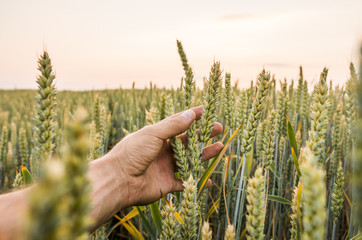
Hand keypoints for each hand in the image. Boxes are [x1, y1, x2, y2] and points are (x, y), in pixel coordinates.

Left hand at [108, 106, 222, 206]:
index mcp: (157, 136)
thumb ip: (173, 125)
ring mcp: (165, 167)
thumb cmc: (132, 152)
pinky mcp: (166, 184)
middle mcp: (162, 151)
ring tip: (220, 148)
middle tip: (219, 129)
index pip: (178, 123)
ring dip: (204, 155)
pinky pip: (184, 183)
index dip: (192, 117)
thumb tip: (191, 113)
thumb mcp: (153, 133)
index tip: (207, 111)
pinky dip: (195, 181)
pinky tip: (209, 179)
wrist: (119, 180)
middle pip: (187, 142)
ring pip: (189, 160)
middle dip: (203, 135)